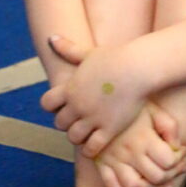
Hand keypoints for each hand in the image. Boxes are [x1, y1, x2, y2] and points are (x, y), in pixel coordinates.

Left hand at [40, 35, 147, 157]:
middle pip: (59, 123)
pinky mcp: (108, 129)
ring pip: (73, 137)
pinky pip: (92, 148)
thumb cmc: (116, 57)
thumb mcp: (89, 53)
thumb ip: (68, 49)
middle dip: (66, 122)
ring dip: (78, 136)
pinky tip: (97, 142)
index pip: (47, 104)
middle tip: (77, 119)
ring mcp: (92, 119)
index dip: (53, 106)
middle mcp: (78, 105)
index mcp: (70, 88)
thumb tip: (52, 37)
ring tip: (87, 132)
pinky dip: (91, 149)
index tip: (64, 104)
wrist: (138, 69)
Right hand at [95, 102, 185, 186]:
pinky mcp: (102, 165)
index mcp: (143, 137)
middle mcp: (129, 152)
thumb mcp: (154, 109)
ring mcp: (114, 160)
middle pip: (155, 177)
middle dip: (172, 176)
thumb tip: (177, 147)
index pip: (168, 161)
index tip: (182, 152)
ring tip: (165, 186)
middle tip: (179, 169)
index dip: (179, 160)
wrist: (101, 101)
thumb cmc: (132, 105)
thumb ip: (169, 127)